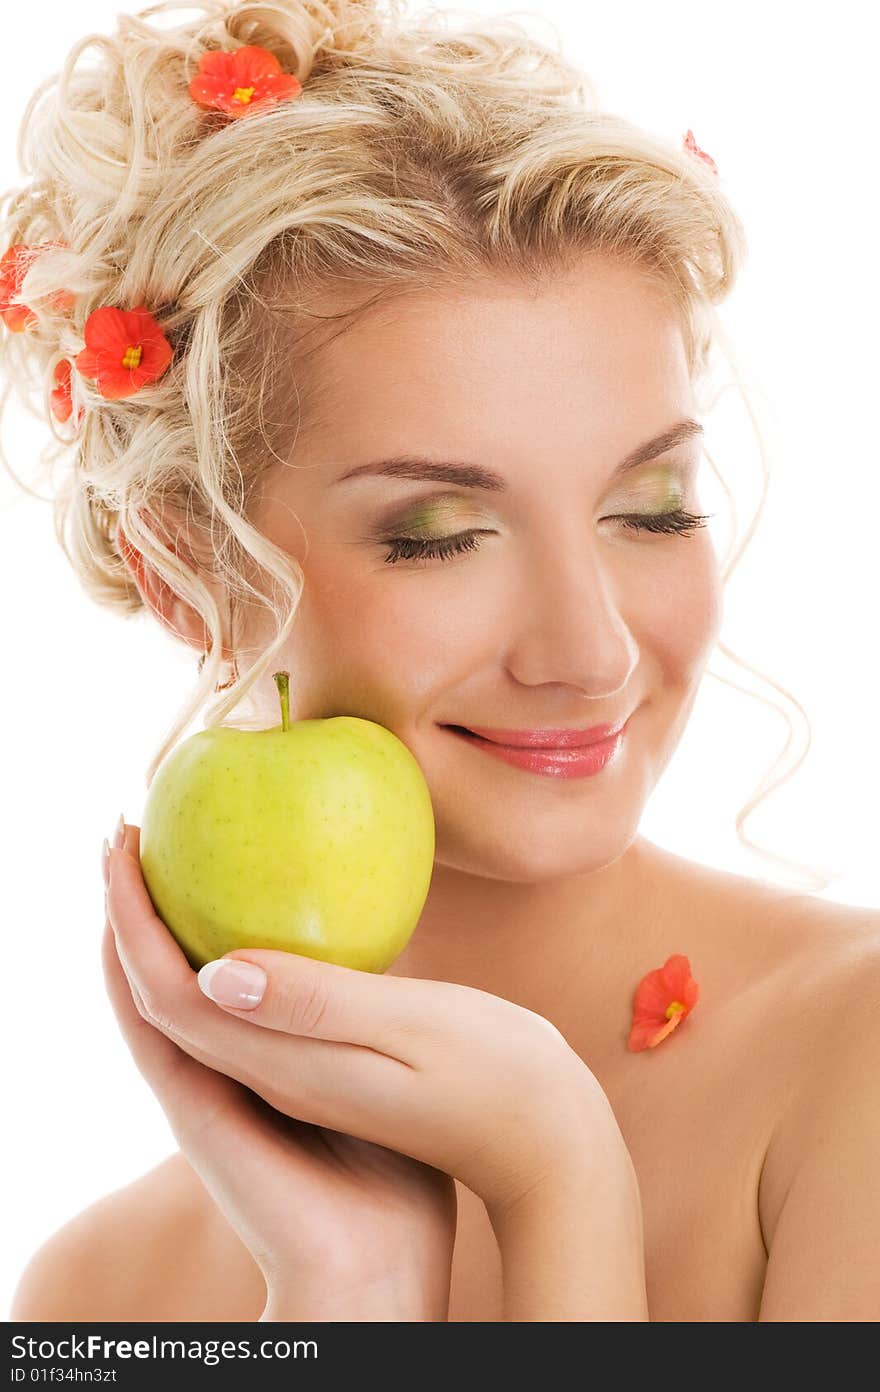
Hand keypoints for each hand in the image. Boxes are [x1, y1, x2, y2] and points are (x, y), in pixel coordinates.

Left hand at [105, 822, 622, 1279]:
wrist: (545, 1153)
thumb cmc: (499, 1082)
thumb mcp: (411, 1033)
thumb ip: (316, 1003)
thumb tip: (216, 968)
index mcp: (284, 1067)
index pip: (168, 994)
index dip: (130, 916)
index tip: (120, 838)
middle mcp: (276, 1076)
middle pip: (170, 998)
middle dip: (135, 918)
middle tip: (130, 836)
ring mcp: (301, 1076)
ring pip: (205, 1002)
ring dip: (173, 935)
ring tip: (172, 864)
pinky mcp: (328, 1066)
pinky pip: (250, 1003)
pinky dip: (224, 951)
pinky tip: (252, 913)